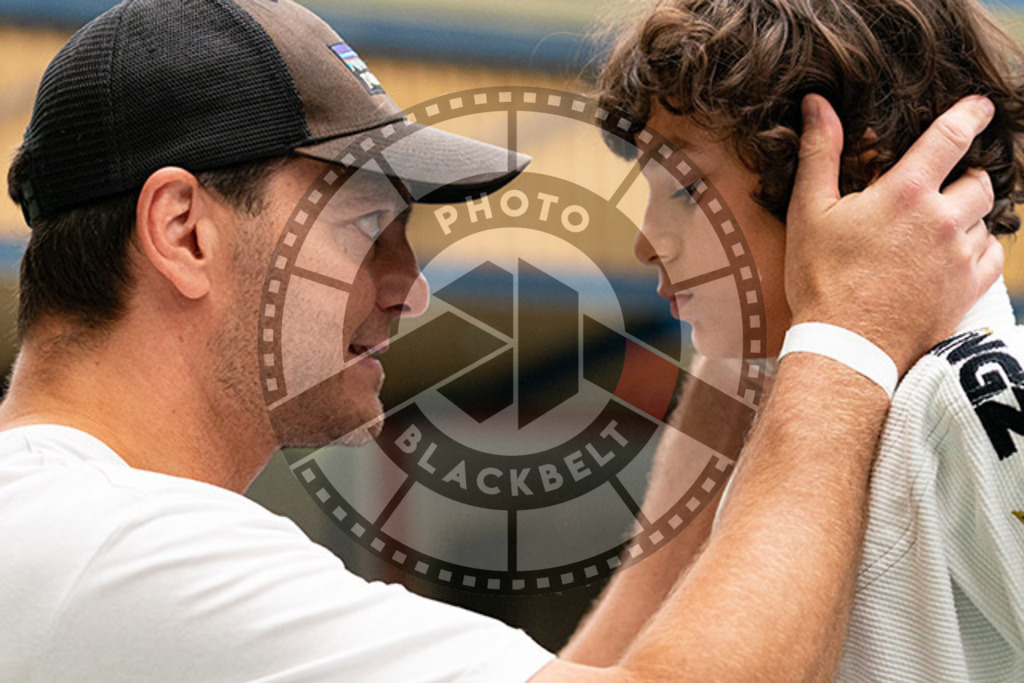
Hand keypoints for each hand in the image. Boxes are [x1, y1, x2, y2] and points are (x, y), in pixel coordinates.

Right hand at [785, 94, 1002, 373]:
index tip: (982, 106)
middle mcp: (943, 219)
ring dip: (968, 216)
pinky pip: (992, 255)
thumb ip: (820, 153)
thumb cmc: (821, 279)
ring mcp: (960, 256)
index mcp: (906, 192)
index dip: (972, 114)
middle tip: (940, 189)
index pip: (952, 136)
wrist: (846, 347)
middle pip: (979, 180)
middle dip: (964, 177)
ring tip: (938, 228)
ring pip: (986, 218)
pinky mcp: (969, 289)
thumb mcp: (809, 212)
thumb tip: (818, 103)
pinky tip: (949, 256)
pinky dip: (977, 248)